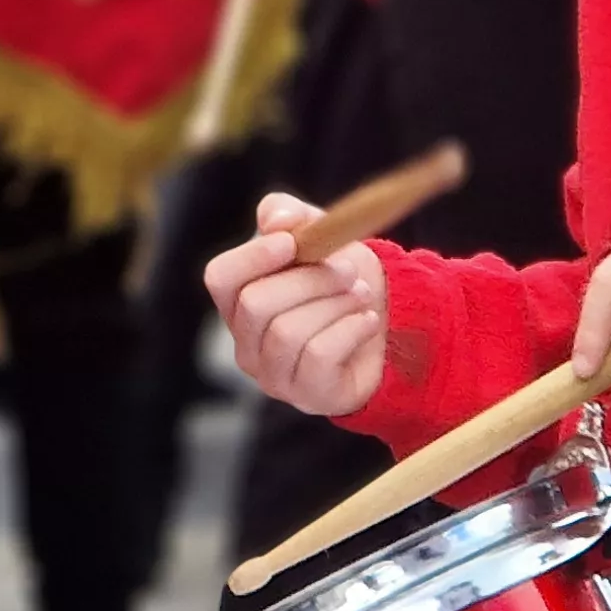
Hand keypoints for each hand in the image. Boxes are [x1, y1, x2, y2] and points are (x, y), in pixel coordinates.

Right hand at [205, 193, 388, 417]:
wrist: (390, 325)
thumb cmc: (341, 279)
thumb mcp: (317, 234)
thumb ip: (289, 214)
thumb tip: (276, 223)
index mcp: (239, 305)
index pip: (220, 278)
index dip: (253, 256)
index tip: (292, 240)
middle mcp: (247, 346)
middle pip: (256, 304)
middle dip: (310, 279)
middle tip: (347, 271)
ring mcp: (275, 377)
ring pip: (287, 331)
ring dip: (334, 303)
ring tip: (360, 296)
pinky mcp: (309, 396)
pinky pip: (319, 355)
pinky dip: (350, 329)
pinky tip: (366, 322)